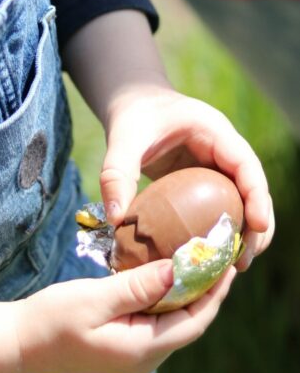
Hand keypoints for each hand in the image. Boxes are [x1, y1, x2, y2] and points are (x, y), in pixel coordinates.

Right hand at [18, 258, 235, 372]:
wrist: (19, 344)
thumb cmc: (51, 320)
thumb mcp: (94, 298)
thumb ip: (137, 286)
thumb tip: (178, 269)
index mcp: (142, 351)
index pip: (194, 321)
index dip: (215, 291)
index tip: (227, 261)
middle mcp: (145, 358)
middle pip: (189, 321)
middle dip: (206, 289)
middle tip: (218, 253)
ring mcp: (134, 355)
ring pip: (173, 321)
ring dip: (187, 291)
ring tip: (199, 258)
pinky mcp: (124, 346)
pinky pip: (156, 320)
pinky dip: (165, 297)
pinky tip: (165, 273)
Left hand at [100, 86, 273, 269]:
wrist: (132, 105)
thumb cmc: (133, 116)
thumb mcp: (123, 138)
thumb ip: (116, 173)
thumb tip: (115, 219)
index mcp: (215, 132)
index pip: (246, 165)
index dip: (256, 196)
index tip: (257, 226)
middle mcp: (224, 151)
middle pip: (253, 190)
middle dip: (256, 225)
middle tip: (243, 261)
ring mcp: (218, 168)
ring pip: (243, 203)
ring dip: (243, 233)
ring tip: (234, 267)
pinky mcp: (206, 183)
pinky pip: (222, 208)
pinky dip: (221, 231)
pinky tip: (211, 258)